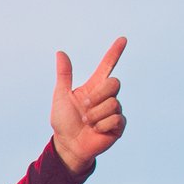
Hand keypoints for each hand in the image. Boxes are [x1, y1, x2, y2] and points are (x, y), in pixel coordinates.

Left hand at [52, 37, 126, 173]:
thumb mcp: (61, 96)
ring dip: (95, 115)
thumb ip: (64, 75)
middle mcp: (106, 96)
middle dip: (98, 95)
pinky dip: (101, 125)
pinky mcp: (119, 125)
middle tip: (84, 108)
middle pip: (114, 83)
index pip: (107, 66)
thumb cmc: (64, 121)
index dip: (114, 52)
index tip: (122, 39)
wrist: (68, 145)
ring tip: (87, 122)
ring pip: (113, 103)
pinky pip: (116, 118)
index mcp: (94, 87)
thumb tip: (60, 53)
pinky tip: (96, 130)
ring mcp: (114, 110)